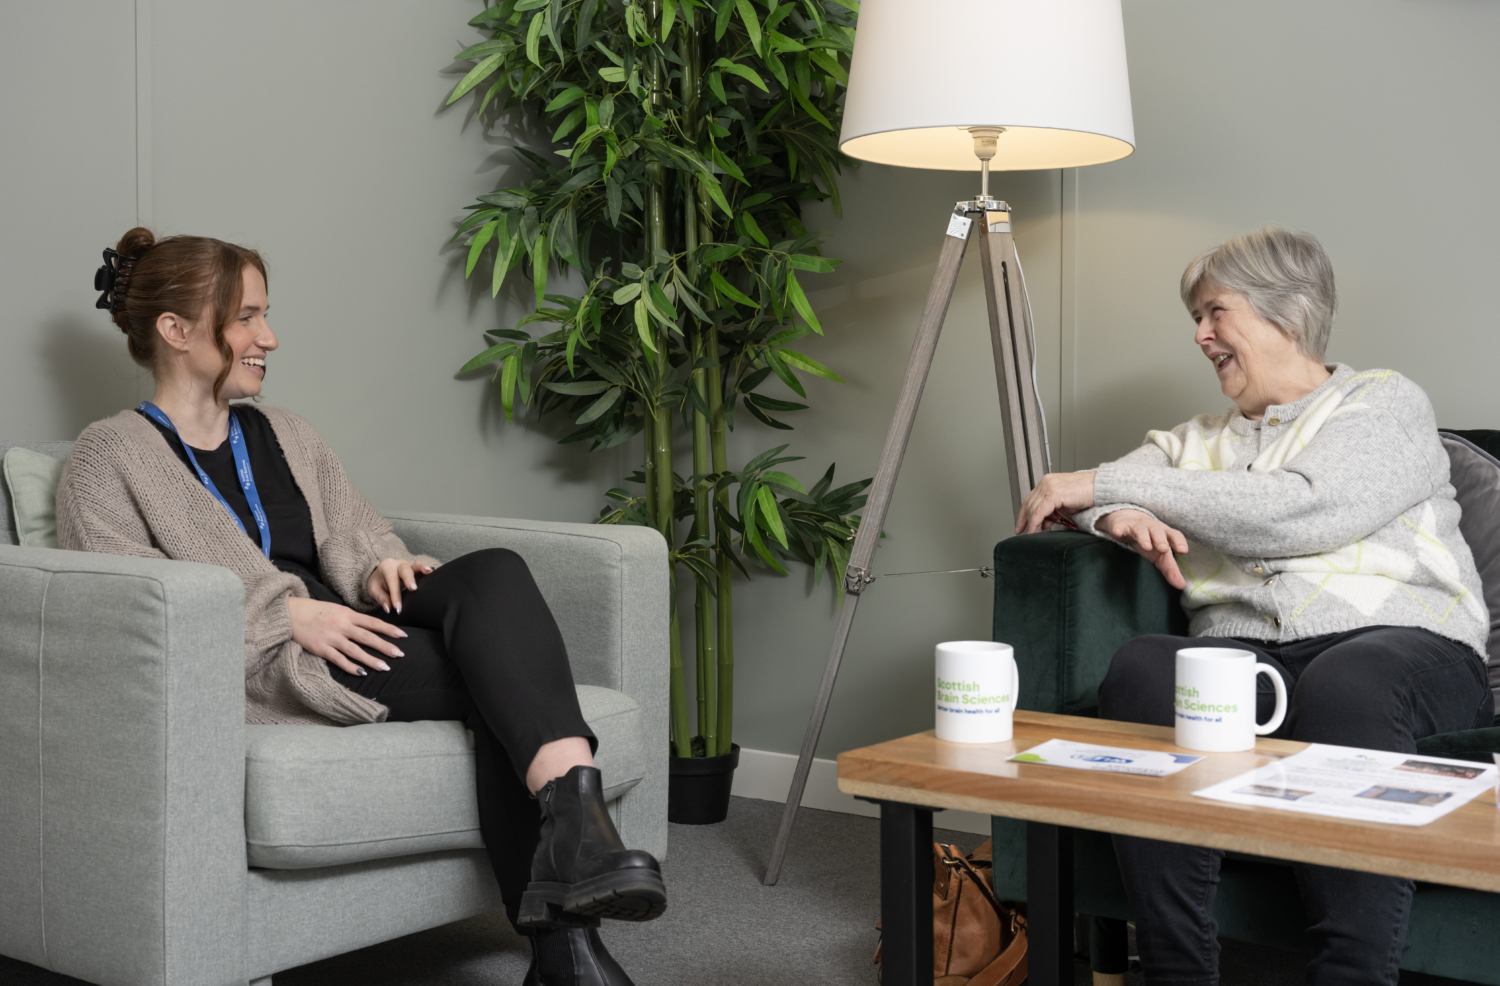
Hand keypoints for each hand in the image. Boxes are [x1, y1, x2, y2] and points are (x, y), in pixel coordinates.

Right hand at [287, 596, 406, 674]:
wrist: (290, 614)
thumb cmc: (315, 611)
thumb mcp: (336, 609)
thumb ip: (352, 618)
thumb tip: (371, 626)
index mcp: (347, 614)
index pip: (373, 622)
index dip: (389, 629)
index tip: (403, 636)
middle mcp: (341, 626)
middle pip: (368, 637)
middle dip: (385, 646)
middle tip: (400, 654)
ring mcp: (331, 638)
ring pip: (356, 651)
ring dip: (371, 660)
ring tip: (385, 667)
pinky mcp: (321, 649)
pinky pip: (339, 660)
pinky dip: (351, 667)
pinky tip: (362, 673)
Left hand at [366, 557, 435, 614]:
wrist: (381, 575)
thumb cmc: (378, 582)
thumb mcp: (374, 590)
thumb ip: (381, 598)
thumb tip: (389, 608)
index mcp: (387, 567)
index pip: (392, 581)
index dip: (395, 595)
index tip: (398, 608)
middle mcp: (399, 564)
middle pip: (405, 570)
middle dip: (409, 579)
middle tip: (413, 588)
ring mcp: (410, 566)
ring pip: (417, 565)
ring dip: (423, 568)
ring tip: (429, 572)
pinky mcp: (417, 571)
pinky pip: (424, 570)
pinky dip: (429, 572)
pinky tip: (435, 575)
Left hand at [1015, 471, 1096, 534]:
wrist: (1102, 487)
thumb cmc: (1088, 494)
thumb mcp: (1066, 505)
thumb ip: (1053, 512)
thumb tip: (1043, 523)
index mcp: (1048, 482)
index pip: (1031, 498)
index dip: (1024, 513)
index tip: (1021, 525)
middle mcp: (1046, 482)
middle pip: (1029, 503)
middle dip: (1024, 519)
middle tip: (1022, 531)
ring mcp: (1049, 486)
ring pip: (1033, 508)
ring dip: (1031, 523)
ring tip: (1032, 534)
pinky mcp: (1054, 494)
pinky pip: (1039, 511)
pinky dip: (1035, 523)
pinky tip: (1035, 531)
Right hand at [1099, 508, 1188, 589]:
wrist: (1129, 522)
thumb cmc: (1150, 540)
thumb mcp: (1160, 554)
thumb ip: (1170, 569)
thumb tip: (1181, 585)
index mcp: (1165, 534)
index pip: (1174, 535)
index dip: (1179, 542)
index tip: (1183, 551)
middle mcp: (1152, 528)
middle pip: (1157, 531)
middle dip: (1160, 539)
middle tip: (1163, 549)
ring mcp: (1137, 526)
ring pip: (1141, 530)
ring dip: (1144, 537)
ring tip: (1146, 546)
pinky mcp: (1121, 526)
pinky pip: (1120, 527)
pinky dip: (1119, 529)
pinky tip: (1117, 533)